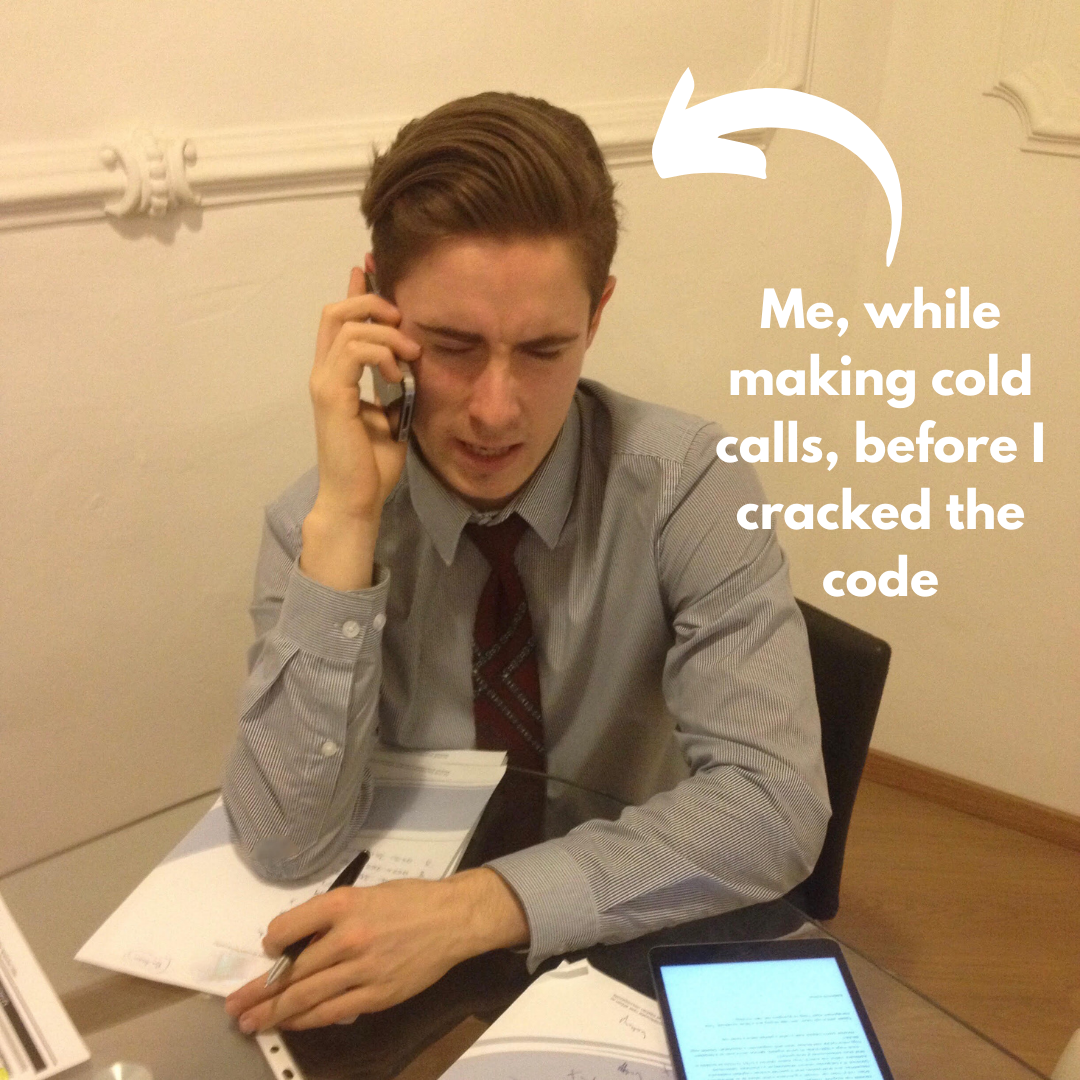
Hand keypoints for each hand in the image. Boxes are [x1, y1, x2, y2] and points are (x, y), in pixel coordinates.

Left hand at [224, 868, 528, 1030]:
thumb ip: (332, 918)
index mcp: (343, 905)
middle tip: (235, 1005)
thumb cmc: (409, 901)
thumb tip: (298, 943)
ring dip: (274, 1012)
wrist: (452, 918)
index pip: (288, 928)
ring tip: (250, 1022)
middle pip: (291, 971)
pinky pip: (332, 1011)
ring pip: (306, 996)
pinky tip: (289, 1023)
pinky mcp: (376, 994)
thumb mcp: (366, 894)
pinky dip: (306, 1019)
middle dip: (259, 991)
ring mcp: (362, 969)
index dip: (271, 942)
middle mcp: (348, 937)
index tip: (267, 950)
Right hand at [300, 265, 421, 589]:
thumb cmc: (372, 466)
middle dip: (372, 303)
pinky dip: (381, 353)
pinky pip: (355, 350)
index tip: (370, 269)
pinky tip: (397, 372)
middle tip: (402, 319)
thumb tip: (410, 366)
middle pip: (336, 311)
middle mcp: (324, 373)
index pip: (339, 321)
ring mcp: (324, 382)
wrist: (357, 498)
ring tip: (410, 355)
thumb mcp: (393, 416)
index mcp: (336, 376)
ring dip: (386, 332)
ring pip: (347, 325)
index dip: (356, 292)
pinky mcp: (331, 394)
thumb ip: (394, 389)